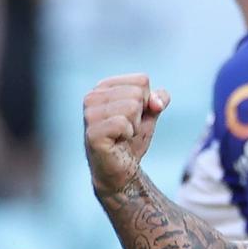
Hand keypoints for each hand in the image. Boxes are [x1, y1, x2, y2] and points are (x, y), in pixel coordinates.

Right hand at [83, 73, 169, 194]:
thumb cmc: (132, 138)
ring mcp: (89, 115)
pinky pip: (123, 123)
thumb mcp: (150, 114)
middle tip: (128, 128)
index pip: (141, 80)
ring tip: (123, 134)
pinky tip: (118, 140)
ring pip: (131, 106)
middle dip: (141, 114)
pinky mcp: (92, 132)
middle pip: (137, 93)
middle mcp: (92, 97)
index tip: (136, 116)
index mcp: (104, 87)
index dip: (148, 100)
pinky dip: (128, 134)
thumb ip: (158, 99)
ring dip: (134, 125)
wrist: (122, 168)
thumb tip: (157, 101)